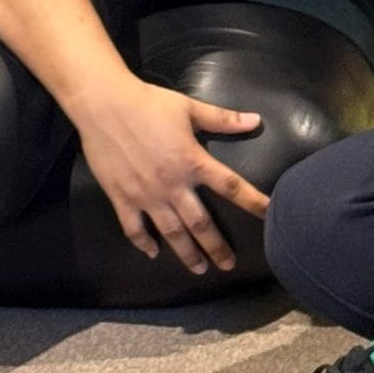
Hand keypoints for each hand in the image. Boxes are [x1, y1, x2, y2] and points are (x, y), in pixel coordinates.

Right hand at [74, 73, 267, 273]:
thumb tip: (256, 121)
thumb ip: (223, 119)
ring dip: (187, 254)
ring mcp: (146, 195)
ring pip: (171, 233)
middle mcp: (172, 184)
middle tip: (229, 265)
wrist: (104, 106)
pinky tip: (153, 253)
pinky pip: (134, 229)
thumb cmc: (149, 103)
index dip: (252, 201)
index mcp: (192, 161)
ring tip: (199, 269)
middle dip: (216, 247)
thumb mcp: (189, 108)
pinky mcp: (122, 198)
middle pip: (200, 223)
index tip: (269, 215)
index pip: (230, 186)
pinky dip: (144, 244)